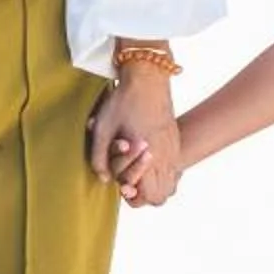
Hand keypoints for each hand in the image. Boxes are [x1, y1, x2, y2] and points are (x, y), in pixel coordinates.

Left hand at [92, 64, 182, 206]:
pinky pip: (174, 168)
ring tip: (139, 174)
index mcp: (149, 154)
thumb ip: (99, 158)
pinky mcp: (174, 139)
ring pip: (171, 184)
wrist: (148, 76)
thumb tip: (104, 178)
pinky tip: (148, 161)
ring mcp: (173, 147)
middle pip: (162, 195)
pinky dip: (162, 173)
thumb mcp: (103, 129)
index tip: (122, 185)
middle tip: (129, 182)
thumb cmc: (124, 101)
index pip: (150, 195)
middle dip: (145, 195)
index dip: (134, 197)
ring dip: (155, 185)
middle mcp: (165, 154)